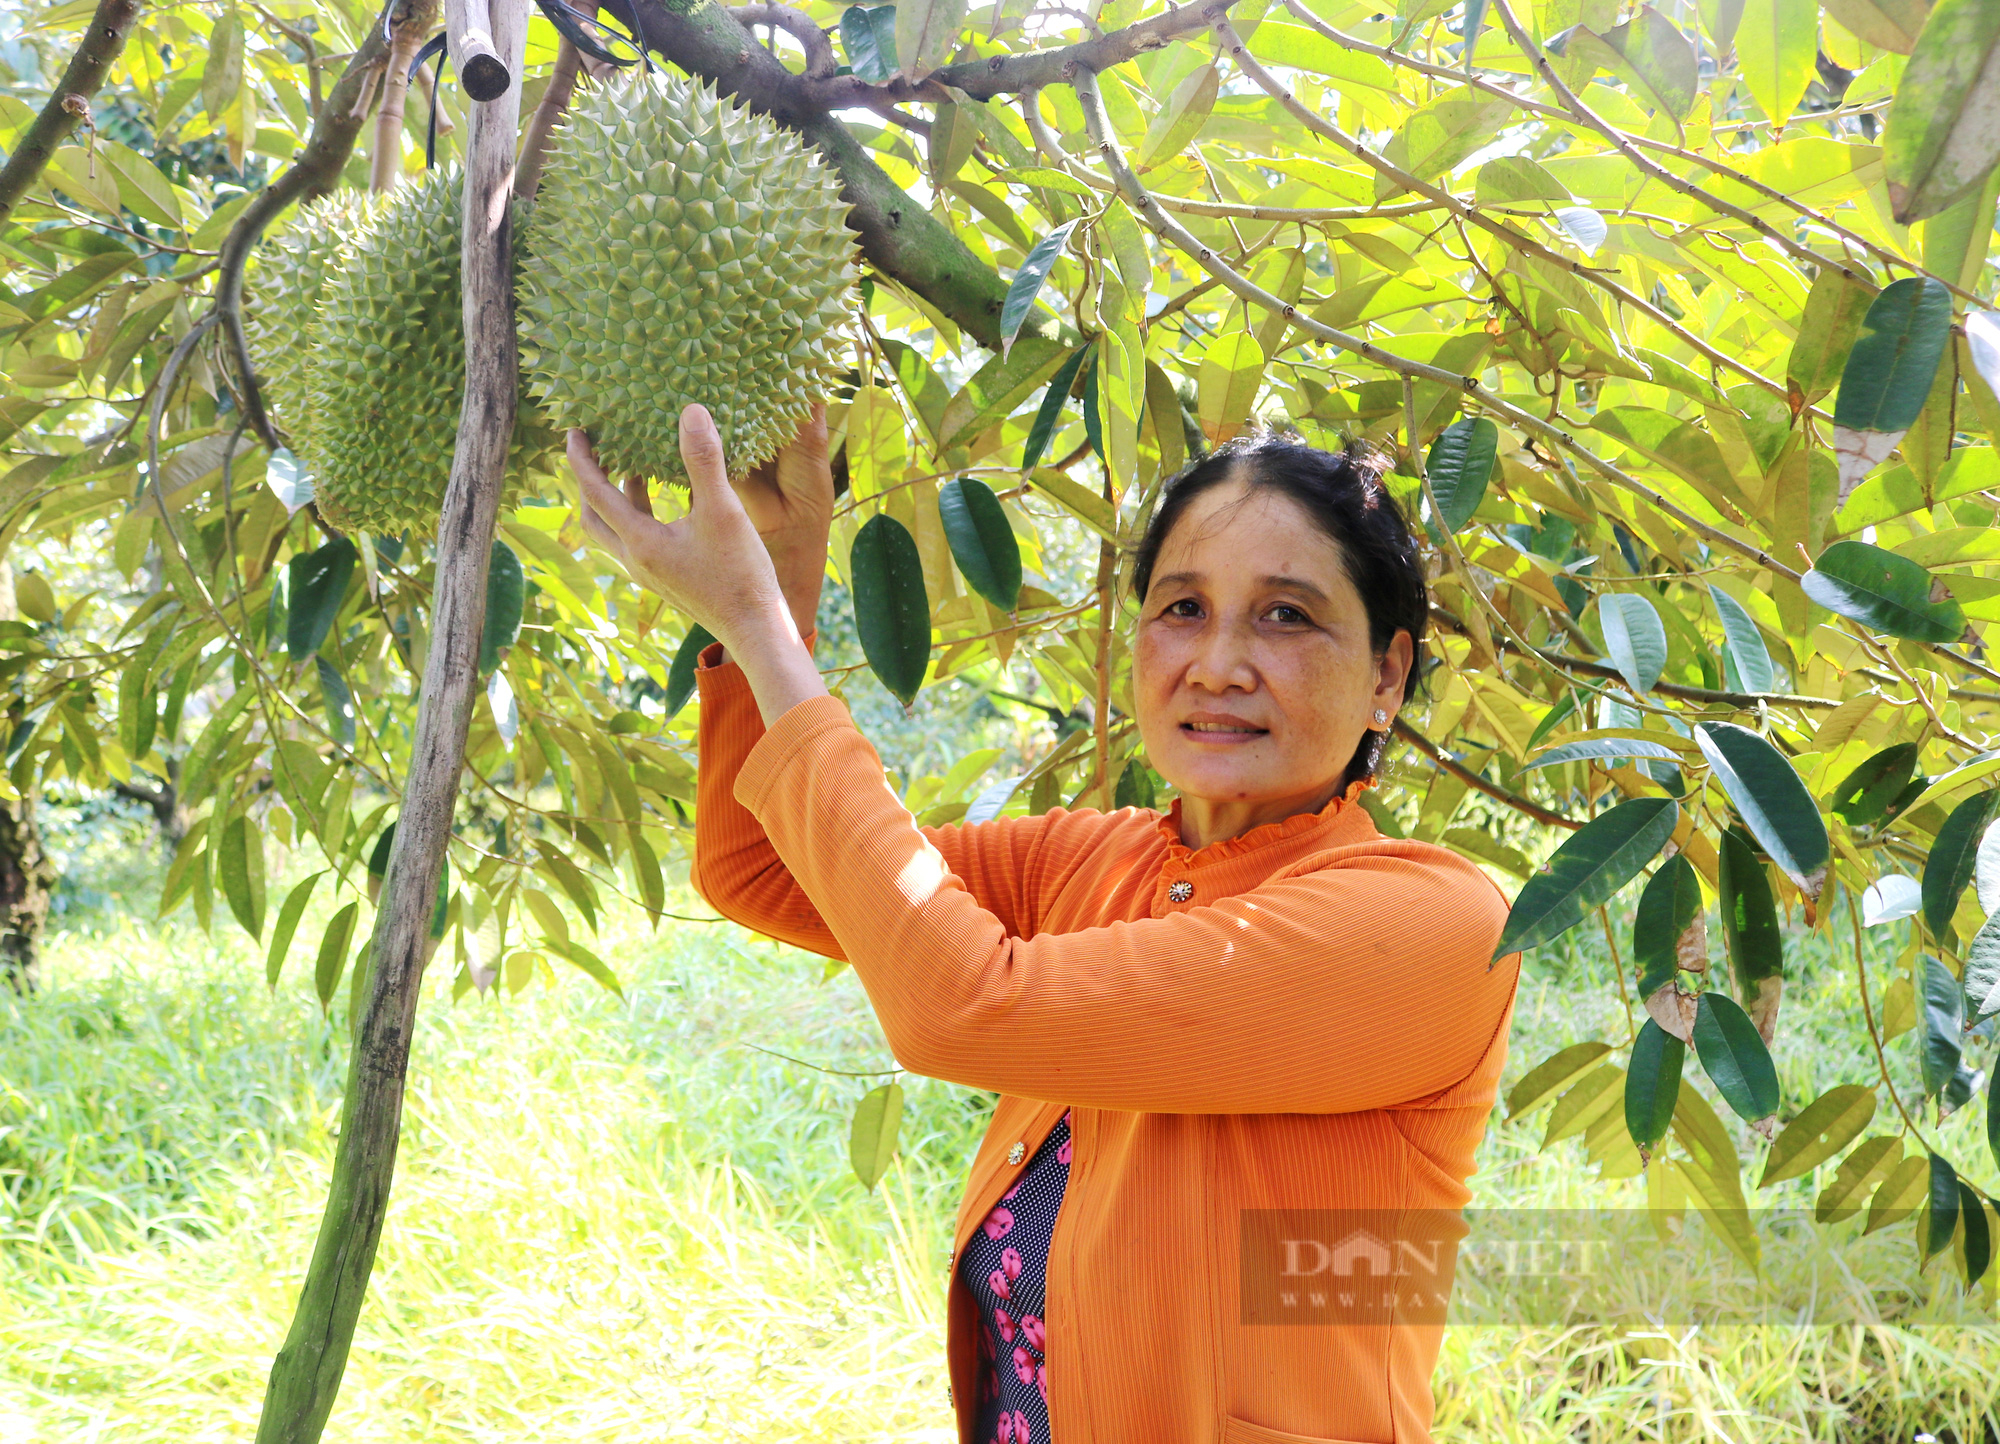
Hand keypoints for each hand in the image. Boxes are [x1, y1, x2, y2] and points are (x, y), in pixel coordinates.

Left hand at [569, 406, 830, 725]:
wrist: (756, 630)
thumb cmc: (741, 573)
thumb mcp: (723, 511)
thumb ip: (704, 460)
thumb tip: (690, 411)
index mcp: (640, 542)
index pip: (595, 492)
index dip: (582, 459)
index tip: (575, 430)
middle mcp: (637, 560)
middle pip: (594, 517)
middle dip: (590, 481)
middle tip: (595, 450)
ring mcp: (651, 573)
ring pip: (616, 531)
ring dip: (616, 498)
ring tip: (632, 466)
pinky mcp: (668, 580)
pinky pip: (639, 541)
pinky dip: (639, 514)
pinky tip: (667, 502)